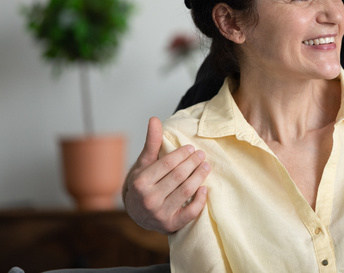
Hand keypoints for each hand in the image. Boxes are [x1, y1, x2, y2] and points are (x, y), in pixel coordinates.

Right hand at [123, 117, 210, 233]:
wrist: (137, 213)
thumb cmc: (142, 183)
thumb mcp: (144, 163)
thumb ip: (152, 142)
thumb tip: (154, 119)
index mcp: (140, 182)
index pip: (167, 164)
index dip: (182, 154)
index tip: (191, 148)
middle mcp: (149, 200)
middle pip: (178, 176)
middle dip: (193, 163)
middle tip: (202, 155)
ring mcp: (159, 214)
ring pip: (186, 191)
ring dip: (199, 176)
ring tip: (206, 166)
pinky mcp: (170, 225)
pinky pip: (190, 213)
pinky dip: (200, 200)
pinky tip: (205, 189)